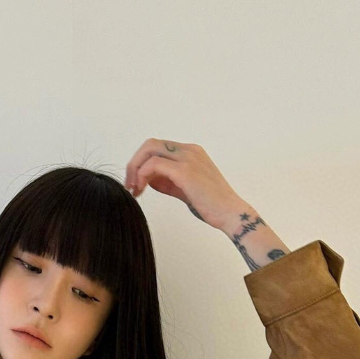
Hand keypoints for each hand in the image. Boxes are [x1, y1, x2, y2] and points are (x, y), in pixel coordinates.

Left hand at [124, 138, 248, 232]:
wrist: (230, 214)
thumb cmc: (210, 205)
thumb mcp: (184, 189)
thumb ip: (166, 181)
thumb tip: (147, 179)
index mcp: (190, 152)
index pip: (157, 147)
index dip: (141, 163)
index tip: (135, 183)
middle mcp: (189, 150)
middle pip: (150, 144)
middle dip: (134, 163)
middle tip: (129, 185)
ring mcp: (188, 158)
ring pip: (149, 150)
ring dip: (135, 170)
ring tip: (134, 190)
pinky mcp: (185, 171)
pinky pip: (153, 165)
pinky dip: (142, 176)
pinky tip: (141, 191)